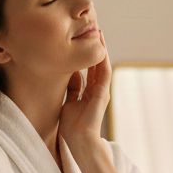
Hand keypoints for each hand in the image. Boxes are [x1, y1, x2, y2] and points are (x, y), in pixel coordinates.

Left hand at [59, 30, 110, 147]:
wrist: (79, 140)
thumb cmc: (72, 127)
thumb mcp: (67, 103)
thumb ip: (70, 90)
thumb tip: (69, 75)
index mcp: (86, 93)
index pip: (86, 71)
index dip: (83, 57)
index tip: (78, 42)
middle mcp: (95, 90)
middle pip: (95, 65)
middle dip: (93, 49)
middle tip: (91, 31)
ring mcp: (101, 90)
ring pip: (101, 65)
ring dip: (101, 49)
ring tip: (98, 33)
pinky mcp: (103, 92)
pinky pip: (104, 72)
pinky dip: (103, 59)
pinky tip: (100, 47)